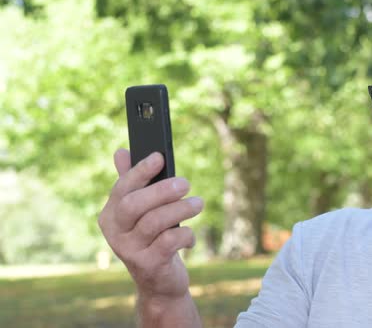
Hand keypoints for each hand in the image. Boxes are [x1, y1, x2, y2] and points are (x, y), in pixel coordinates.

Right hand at [98, 149, 203, 300]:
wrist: (159, 282)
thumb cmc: (152, 239)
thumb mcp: (141, 212)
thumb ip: (132, 183)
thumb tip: (121, 151)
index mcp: (110, 216)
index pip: (122, 188)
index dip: (140, 171)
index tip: (159, 156)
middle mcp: (115, 234)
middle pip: (134, 205)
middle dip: (161, 191)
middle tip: (186, 183)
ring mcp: (130, 251)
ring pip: (154, 222)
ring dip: (181, 209)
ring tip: (199, 203)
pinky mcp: (149, 265)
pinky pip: (169, 242)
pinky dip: (185, 234)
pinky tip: (190, 236)